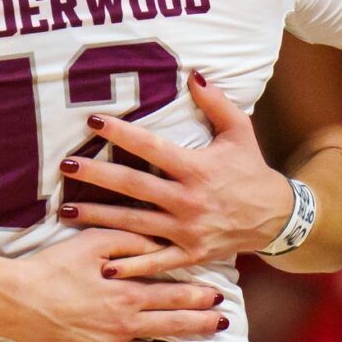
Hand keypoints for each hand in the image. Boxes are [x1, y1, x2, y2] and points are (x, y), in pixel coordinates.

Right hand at [5, 228, 228, 341]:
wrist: (15, 299)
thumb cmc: (53, 267)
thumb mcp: (93, 242)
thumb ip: (130, 243)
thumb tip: (159, 244)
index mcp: (127, 293)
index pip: (174, 296)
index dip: (199, 296)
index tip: (220, 295)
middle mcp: (123, 324)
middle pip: (172, 327)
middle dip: (202, 325)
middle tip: (224, 324)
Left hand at [58, 72, 292, 271]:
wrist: (276, 217)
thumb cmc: (251, 170)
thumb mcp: (240, 132)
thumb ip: (217, 103)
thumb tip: (194, 75)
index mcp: (196, 168)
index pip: (151, 147)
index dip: (121, 133)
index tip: (93, 120)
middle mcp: (188, 199)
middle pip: (134, 185)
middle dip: (97, 175)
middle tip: (66, 166)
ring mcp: (186, 230)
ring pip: (135, 223)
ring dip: (99, 218)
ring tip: (66, 211)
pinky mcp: (190, 253)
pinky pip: (156, 261)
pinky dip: (131, 266)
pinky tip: (103, 266)